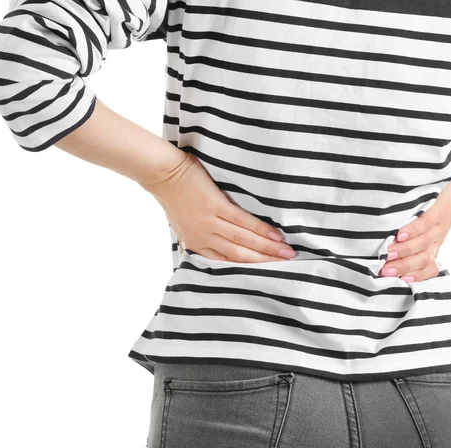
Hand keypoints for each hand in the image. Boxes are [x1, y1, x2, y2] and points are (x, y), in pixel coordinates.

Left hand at [140, 152, 296, 261]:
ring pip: (243, 241)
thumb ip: (194, 239)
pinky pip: (241, 221)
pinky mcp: (215, 206)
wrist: (162, 173)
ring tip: (287, 252)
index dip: (250, 267)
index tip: (270, 271)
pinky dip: (260, 230)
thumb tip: (198, 250)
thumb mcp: (180, 226)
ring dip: (267, 248)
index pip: (227, 262)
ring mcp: (209, 222)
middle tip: (288, 265)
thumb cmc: (173, 196)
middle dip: (265, 261)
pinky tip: (275, 235)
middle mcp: (204, 237)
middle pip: (239, 256)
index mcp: (196, 244)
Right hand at [379, 168, 450, 281]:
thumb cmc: (438, 208)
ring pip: (422, 245)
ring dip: (404, 251)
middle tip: (384, 271)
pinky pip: (424, 224)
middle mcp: (436, 240)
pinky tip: (400, 234)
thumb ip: (413, 239)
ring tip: (388, 254)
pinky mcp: (437, 211)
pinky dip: (412, 231)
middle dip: (402, 267)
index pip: (428, 267)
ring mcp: (437, 226)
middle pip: (422, 260)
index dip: (416, 276)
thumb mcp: (429, 228)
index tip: (397, 280)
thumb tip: (386, 252)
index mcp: (434, 246)